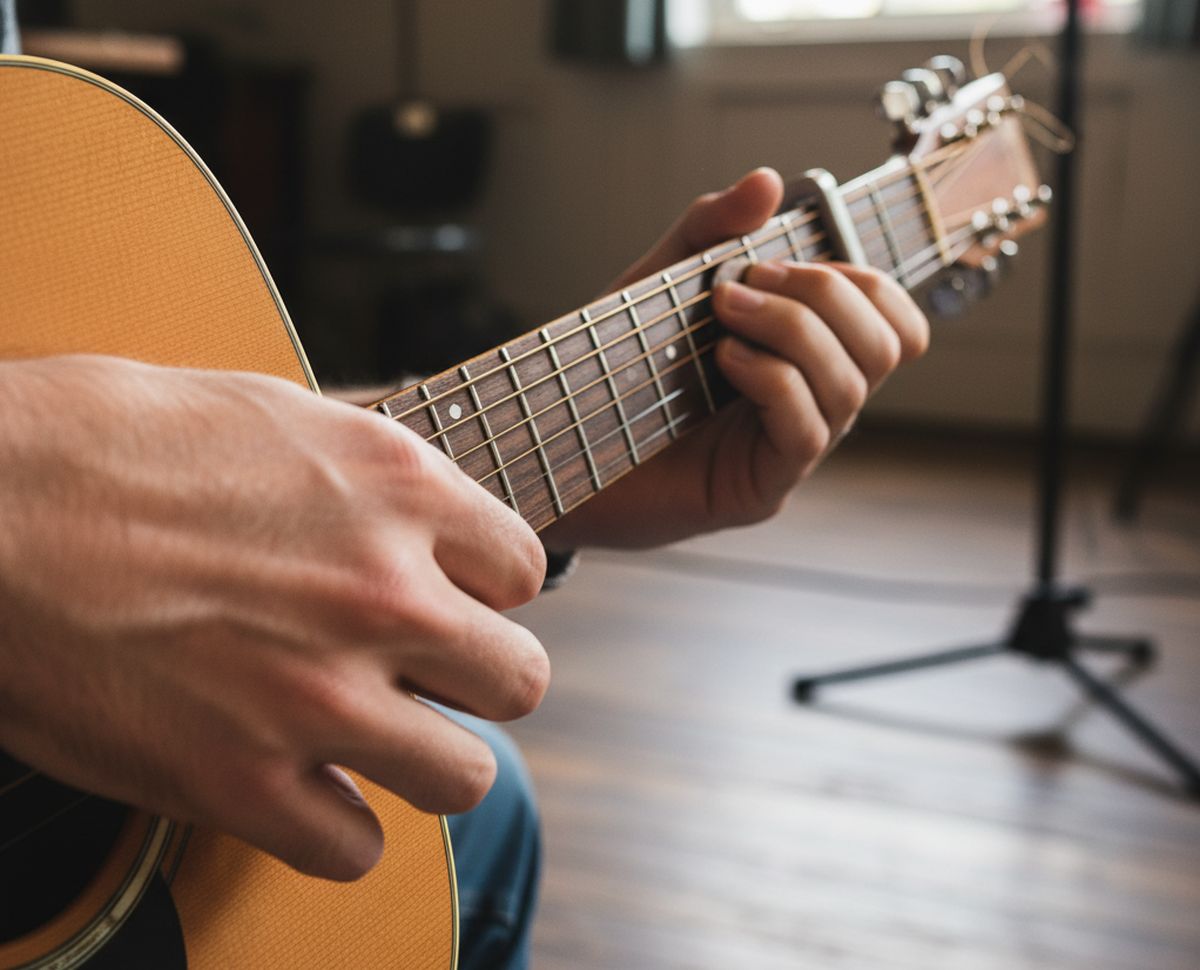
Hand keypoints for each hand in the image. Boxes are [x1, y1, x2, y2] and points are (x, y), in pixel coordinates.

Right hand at [0, 355, 548, 879]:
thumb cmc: (108, 439)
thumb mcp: (275, 413)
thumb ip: (372, 475)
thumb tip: (423, 512)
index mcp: (399, 489)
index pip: (523, 570)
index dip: (487, 590)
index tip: (449, 598)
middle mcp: (383, 594)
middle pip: (519, 680)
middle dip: (478, 681)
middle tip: (423, 676)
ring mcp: (320, 696)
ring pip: (466, 778)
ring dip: (427, 764)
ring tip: (376, 741)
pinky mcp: (239, 780)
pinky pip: (353, 848)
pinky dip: (331, 827)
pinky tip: (296, 788)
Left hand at [540, 168, 929, 549]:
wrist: (561, 442)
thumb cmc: (618, 368)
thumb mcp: (662, 280)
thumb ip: (711, 229)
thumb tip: (767, 181)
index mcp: (809, 355)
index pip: (892, 319)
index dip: (860, 280)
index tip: (780, 261)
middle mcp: (815, 403)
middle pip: (889, 345)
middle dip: (824, 294)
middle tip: (745, 282)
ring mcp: (793, 451)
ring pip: (852, 386)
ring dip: (792, 330)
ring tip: (723, 316)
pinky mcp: (762, 488)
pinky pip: (807, 430)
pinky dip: (772, 379)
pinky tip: (723, 360)